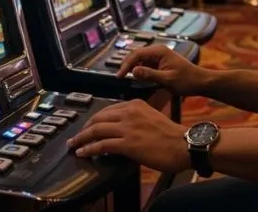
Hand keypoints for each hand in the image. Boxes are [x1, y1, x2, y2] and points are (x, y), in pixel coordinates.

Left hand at [67, 99, 189, 171]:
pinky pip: (101, 145)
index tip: (90, 126)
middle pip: (99, 118)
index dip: (96, 119)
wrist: (183, 144)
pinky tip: (83, 152)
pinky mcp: (127, 143)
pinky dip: (89, 149)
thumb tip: (125, 130)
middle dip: (85, 127)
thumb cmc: (172, 135)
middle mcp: (130, 112)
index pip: (109, 109)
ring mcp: (127, 127)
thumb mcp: (152, 118)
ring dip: (81, 138)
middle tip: (78, 136)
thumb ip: (137, 119)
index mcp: (136, 104)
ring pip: (96, 130)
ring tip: (74, 144)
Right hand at [118, 44, 207, 95]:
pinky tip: (137, 79)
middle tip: (120, 77)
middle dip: (127, 65)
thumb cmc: (187, 80)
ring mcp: (159, 57)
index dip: (126, 64)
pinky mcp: (161, 64)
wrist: (200, 82)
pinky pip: (146, 65)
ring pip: (141, 61)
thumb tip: (133, 71)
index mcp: (160, 51)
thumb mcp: (167, 79)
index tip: (120, 75)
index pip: (137, 54)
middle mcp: (159, 51)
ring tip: (125, 79)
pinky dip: (140, 71)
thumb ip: (149, 75)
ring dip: (133, 68)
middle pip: (137, 55)